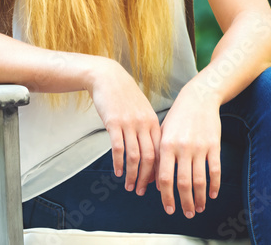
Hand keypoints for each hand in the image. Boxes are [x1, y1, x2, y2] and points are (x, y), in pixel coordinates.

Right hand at [88, 57, 160, 194]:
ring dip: (132, 174)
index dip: (159, 169)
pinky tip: (118, 173)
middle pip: (150, 157)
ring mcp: (130, 124)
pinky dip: (119, 163)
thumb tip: (151, 153)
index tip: (155, 184)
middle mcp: (144, 124)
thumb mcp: (142, 111)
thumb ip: (147, 129)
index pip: (161, 151)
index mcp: (154, 122)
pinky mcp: (114, 123)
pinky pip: (119, 148)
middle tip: (141, 191)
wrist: (109, 78)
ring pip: (134, 156)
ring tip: (129, 186)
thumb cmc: (126, 97)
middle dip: (146, 177)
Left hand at [156, 81, 221, 217]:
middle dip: (185, 202)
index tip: (170, 209)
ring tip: (199, 208)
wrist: (199, 97)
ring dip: (199, 198)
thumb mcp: (163, 133)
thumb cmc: (178, 117)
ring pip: (200, 180)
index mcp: (166, 146)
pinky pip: (215, 170)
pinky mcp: (214, 145)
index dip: (167, 197)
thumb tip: (156, 183)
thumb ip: (158, 157)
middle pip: (183, 183)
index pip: (165, 178)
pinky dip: (214, 185)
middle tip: (187, 214)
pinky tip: (212, 194)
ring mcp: (200, 147)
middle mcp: (183, 148)